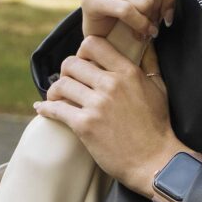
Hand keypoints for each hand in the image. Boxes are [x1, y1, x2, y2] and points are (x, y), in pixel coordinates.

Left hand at [34, 35, 181, 196]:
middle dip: (66, 71)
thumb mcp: (159, 88)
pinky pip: (56, 109)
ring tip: (56, 97)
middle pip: (72, 63)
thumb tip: (144, 41)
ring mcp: (97, 105)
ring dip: (55, 90)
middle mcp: (111, 84)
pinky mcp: (85, 125)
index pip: (93, 44)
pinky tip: (42, 109)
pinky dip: (45, 108)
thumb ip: (150, 62)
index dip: (83, 51)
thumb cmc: (157, 126)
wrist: (154, 160)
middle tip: (68, 82)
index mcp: (128, 72)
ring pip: (61, 84)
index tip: (83, 62)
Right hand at [82, 0, 177, 42]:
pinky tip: (139, 33)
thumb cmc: (131, 7)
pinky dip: (139, 26)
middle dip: (159, 9)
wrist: (104, 33)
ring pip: (144, 0)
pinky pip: (127, 11)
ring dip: (149, 20)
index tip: (167, 9)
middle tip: (153, 20)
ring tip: (145, 27)